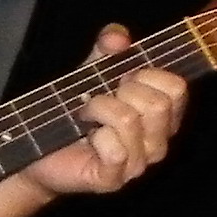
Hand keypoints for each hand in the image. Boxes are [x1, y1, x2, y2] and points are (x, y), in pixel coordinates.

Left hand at [26, 25, 185, 197]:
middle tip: (99, 99)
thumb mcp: (90, 73)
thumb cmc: (73, 113)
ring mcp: (139, 164)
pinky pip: (116, 150)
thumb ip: (105, 52)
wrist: (39, 150)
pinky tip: (86, 139)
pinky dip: (95, 137)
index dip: (148, 74)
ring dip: (99, 110)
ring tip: (85, 117)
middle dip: (122, 92)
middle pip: (160, 104)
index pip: (177, 88)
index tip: (122, 78)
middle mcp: (158, 142)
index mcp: (162, 116)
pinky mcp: (115, 180)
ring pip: (131, 121)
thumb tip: (117, 36)